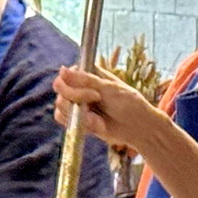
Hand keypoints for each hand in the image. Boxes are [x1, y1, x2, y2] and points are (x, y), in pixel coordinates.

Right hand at [54, 64, 168, 153]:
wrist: (138, 128)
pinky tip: (96, 125)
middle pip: (60, 92)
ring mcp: (77, 103)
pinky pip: (65, 121)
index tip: (95, 95)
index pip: (65, 77)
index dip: (74, 87)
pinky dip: (80, 125)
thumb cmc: (128, 104)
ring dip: (80, 117)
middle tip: (96, 110)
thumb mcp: (109, 89)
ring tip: (99, 121)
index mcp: (87, 73)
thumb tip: (61, 70)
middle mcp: (79, 86)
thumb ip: (85, 80)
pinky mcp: (77, 118)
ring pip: (60, 108)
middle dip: (77, 103)